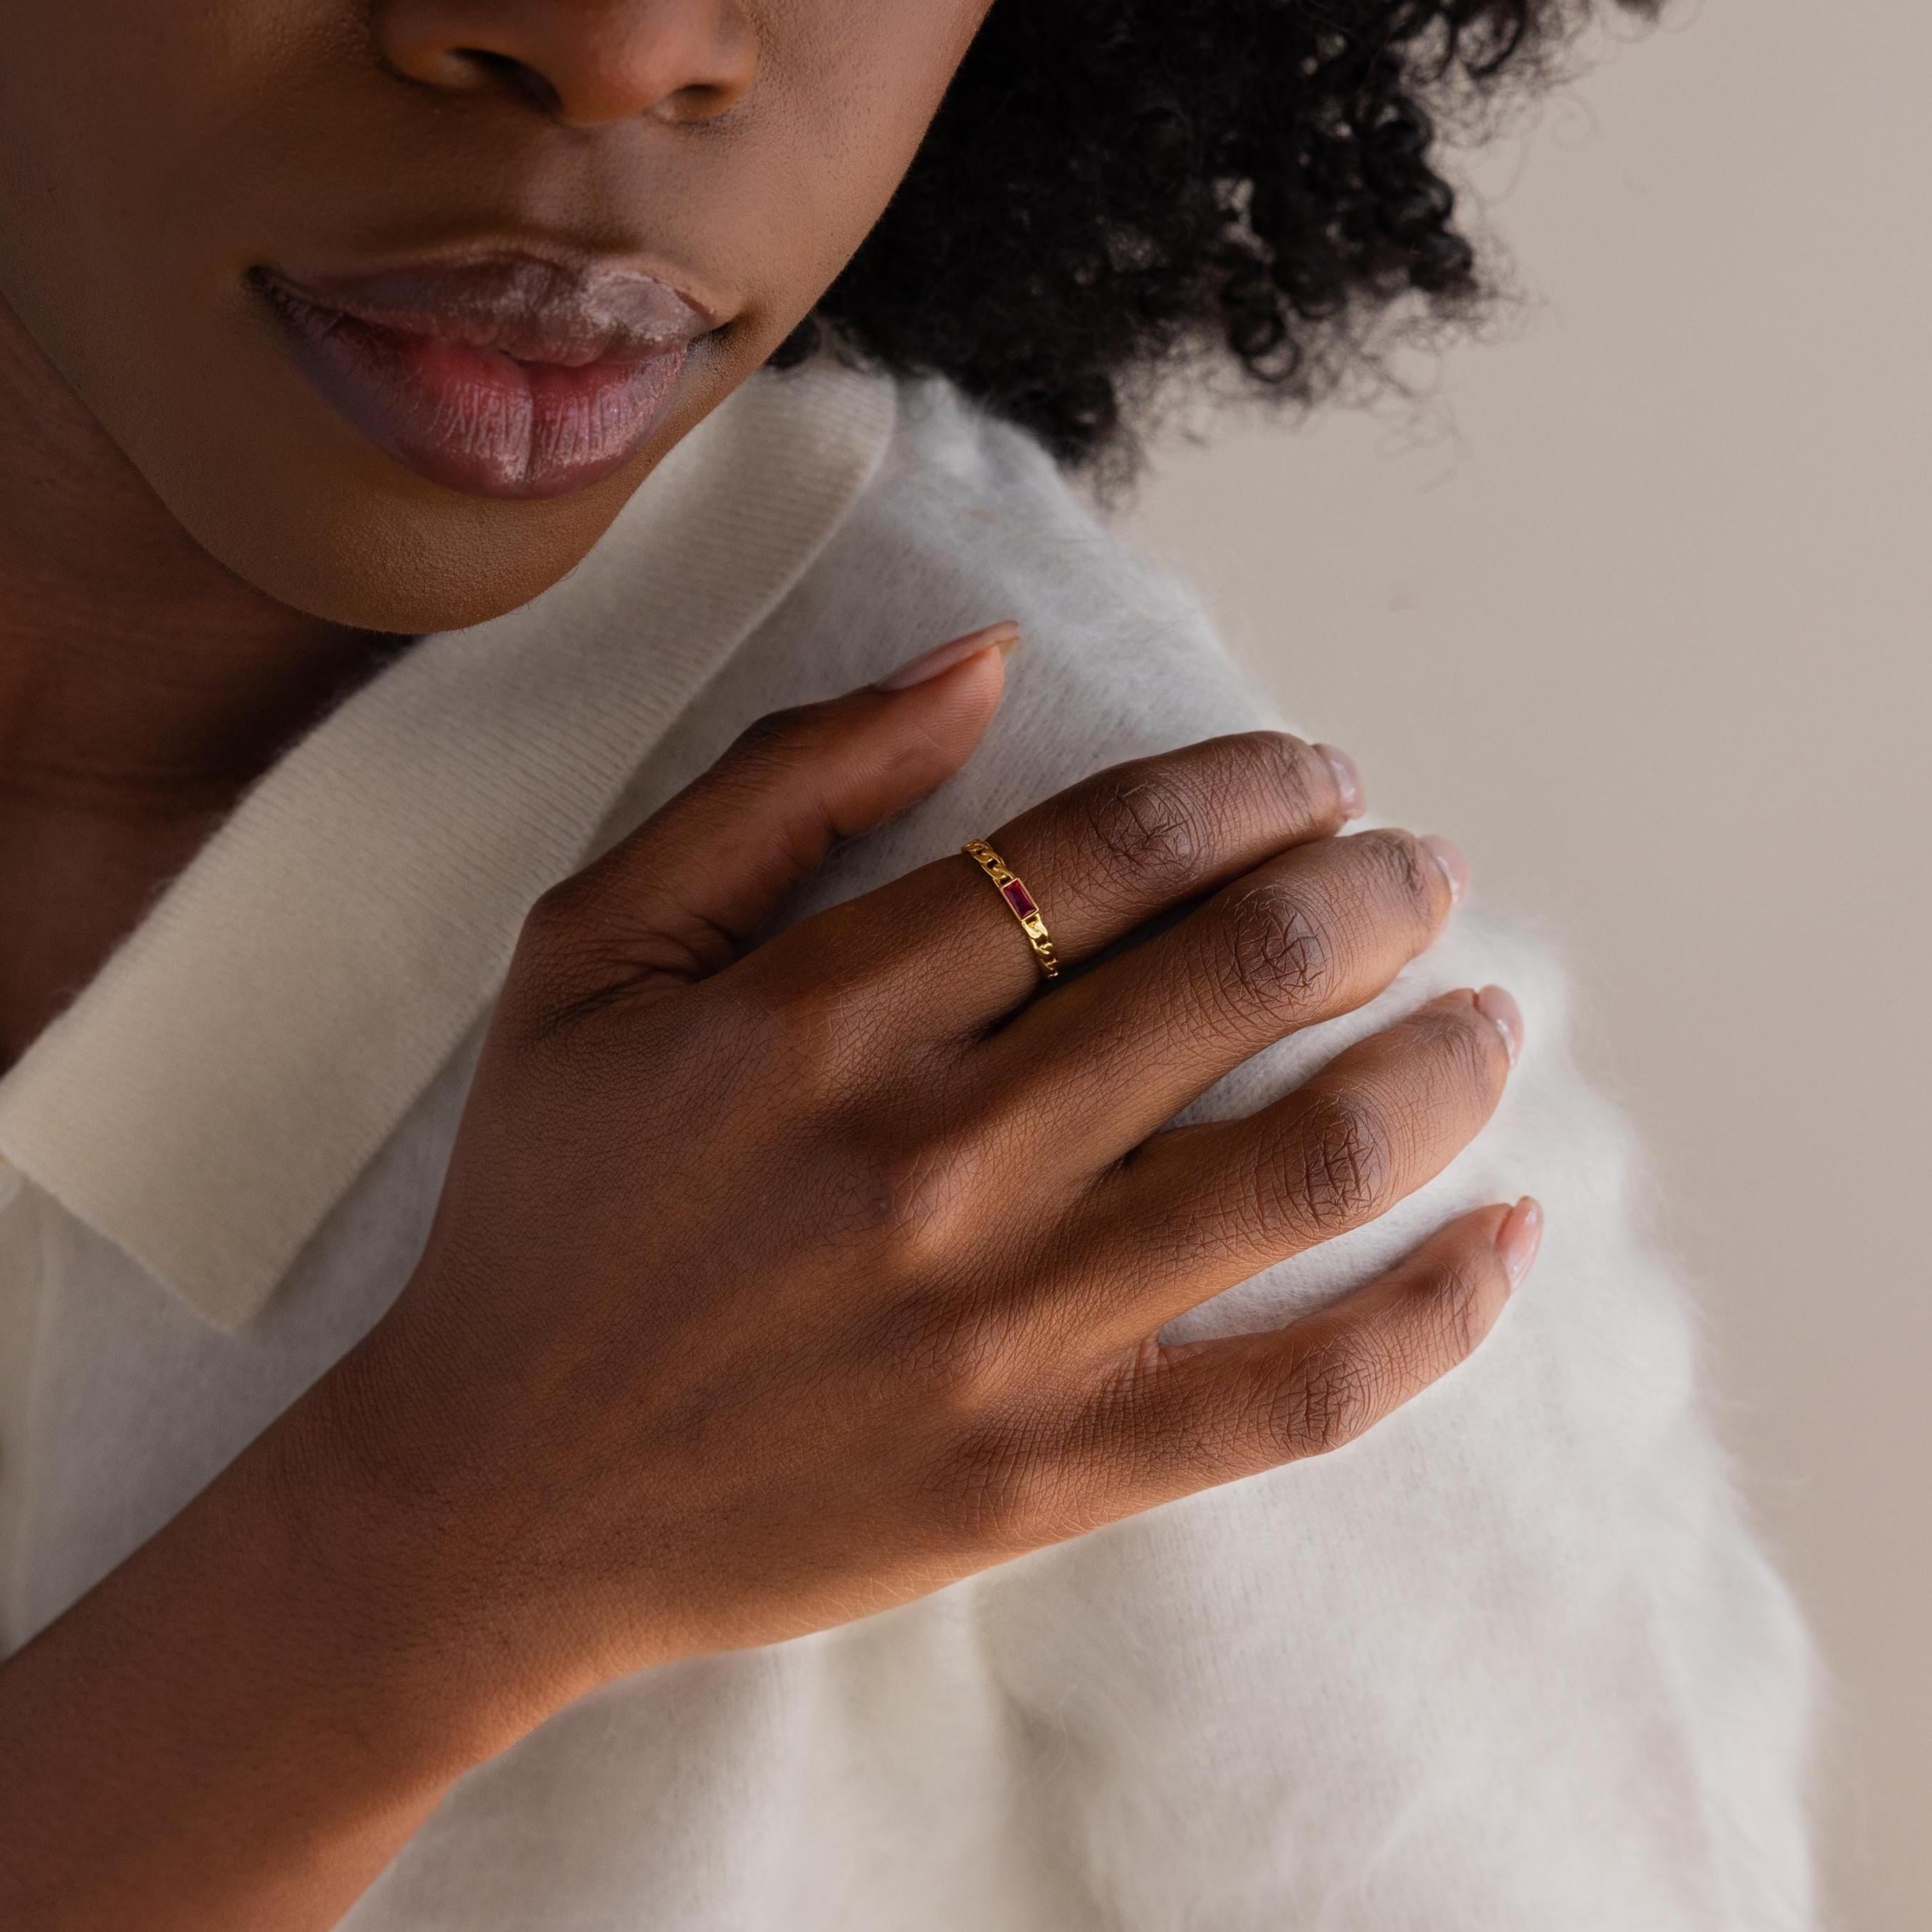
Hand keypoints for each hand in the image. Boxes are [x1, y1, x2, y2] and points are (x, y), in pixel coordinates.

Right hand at [312, 623, 1536, 1737]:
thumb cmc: (541, 1210)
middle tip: (1421, 871)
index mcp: (820, 1016)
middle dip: (1370, 895)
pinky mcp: (1048, 1474)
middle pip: (1233, 977)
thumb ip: (774, 787)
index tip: (1315, 775)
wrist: (492, 1501)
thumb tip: (979, 663)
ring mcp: (1003, 1331)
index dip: (1246, 787)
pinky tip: (1510, 1236)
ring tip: (1486, 1012)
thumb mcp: (588, 955)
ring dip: (1438, 1063)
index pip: (1106, 849)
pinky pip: (1295, 1393)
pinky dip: (1434, 1312)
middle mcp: (932, 1160)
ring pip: (1303, 1166)